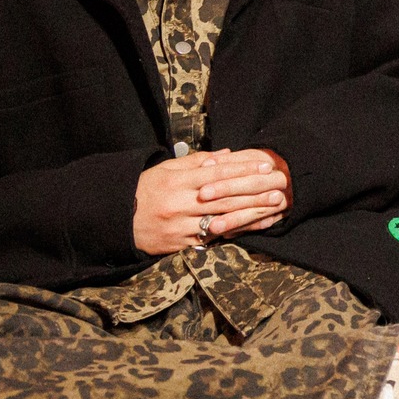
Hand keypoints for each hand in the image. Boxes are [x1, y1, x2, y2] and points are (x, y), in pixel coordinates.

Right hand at [132, 148, 290, 254]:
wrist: (119, 220)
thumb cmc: (146, 189)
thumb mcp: (167, 169)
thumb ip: (197, 161)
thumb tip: (227, 155)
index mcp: (178, 180)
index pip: (218, 172)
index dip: (244, 169)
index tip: (265, 165)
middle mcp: (181, 202)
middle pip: (225, 196)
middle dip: (255, 191)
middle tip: (279, 187)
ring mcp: (181, 225)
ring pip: (222, 218)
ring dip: (252, 213)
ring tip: (274, 207)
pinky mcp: (180, 244)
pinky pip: (212, 238)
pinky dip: (235, 232)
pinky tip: (253, 228)